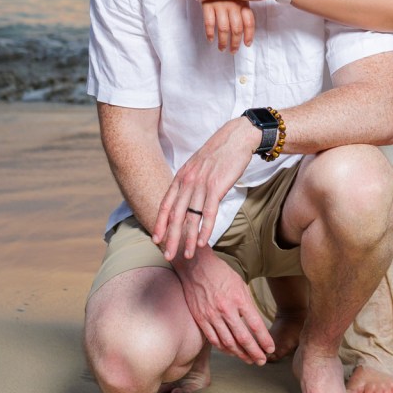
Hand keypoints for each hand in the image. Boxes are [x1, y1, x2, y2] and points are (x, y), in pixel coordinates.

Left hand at [152, 117, 257, 260]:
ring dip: (189, 239)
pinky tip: (203, 242)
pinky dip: (205, 229)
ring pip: (192, 218)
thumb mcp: (198, 166)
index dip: (160, 223)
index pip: (166, 204)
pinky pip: (209, 213)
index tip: (156, 239)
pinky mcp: (217, 187)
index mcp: (181, 177)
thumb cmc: (219, 153)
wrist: (236, 137)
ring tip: (187, 255)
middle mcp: (187, 181)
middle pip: (176, 215)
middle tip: (168, 255)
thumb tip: (186, 199)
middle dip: (171, 238)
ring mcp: (201, 184)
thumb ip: (189, 182)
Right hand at [172, 248, 274, 364]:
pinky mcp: (201, 319)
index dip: (264, 339)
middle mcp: (226, 309)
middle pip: (243, 337)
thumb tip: (255, 324)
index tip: (270, 349)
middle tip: (262, 361)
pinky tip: (232, 352)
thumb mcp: (240, 285)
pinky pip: (214, 339)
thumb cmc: (221, 274)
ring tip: (249, 360)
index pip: (255, 325)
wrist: (196, 267)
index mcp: (239, 298)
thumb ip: (247, 305)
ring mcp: (212, 315)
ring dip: (240, 354)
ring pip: (228, 342)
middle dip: (254, 352)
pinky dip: (224, 349)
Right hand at [201, 0, 253, 52]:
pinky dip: (210, 33)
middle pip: (237, 28)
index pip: (249, 22)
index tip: (247, 45)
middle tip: (233, 51)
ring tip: (222, 49)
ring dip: (223, 41)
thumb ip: (243, 9)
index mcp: (243, 3)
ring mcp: (220, 5)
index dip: (249, 35)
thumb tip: (246, 30)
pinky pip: (209, 23)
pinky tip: (210, 39)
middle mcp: (233, 5)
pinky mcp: (208, 4)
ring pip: (224, 28)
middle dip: (235, 42)